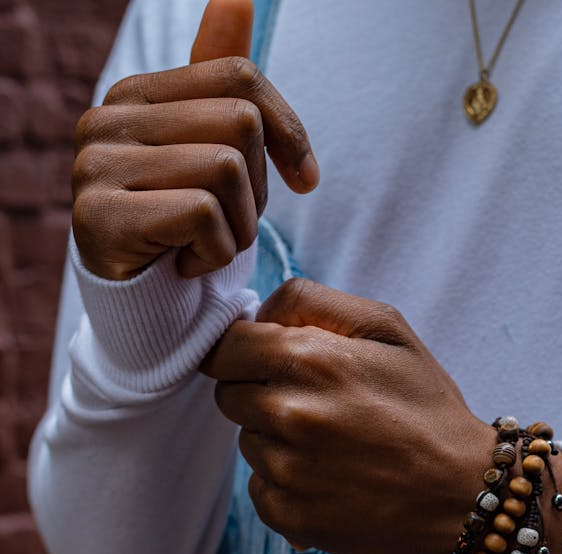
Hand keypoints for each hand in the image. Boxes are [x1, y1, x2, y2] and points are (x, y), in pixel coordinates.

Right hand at [72, 0, 317, 280]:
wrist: (146, 312)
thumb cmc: (186, 231)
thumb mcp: (211, 153)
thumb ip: (218, 81)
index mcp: (134, 94)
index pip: (239, 76)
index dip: (288, 130)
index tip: (306, 180)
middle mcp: (106, 120)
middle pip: (239, 122)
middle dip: (259, 189)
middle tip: (233, 225)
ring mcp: (97, 167)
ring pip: (226, 168)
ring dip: (240, 226)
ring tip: (211, 246)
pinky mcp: (101, 218)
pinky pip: (203, 214)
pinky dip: (216, 253)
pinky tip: (188, 265)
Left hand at [203, 278, 498, 553]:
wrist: (463, 494)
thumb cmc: (427, 408)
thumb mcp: (388, 329)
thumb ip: (312, 302)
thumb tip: (256, 314)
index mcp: (308, 359)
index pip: (226, 347)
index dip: (246, 352)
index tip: (272, 363)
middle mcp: (288, 414)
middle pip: (230, 395)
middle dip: (263, 394)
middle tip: (318, 407)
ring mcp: (285, 470)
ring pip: (248, 443)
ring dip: (276, 442)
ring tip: (333, 447)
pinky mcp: (287, 514)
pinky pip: (259, 489)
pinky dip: (286, 484)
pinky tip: (331, 480)